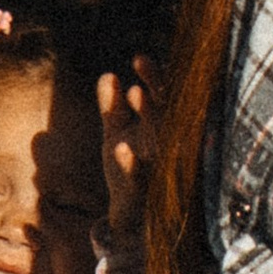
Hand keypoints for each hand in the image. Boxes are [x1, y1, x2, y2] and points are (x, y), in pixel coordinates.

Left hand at [95, 55, 161, 242]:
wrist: (127, 214)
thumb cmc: (126, 169)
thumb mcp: (115, 133)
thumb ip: (111, 107)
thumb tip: (108, 76)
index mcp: (157, 128)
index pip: (161, 97)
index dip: (153, 78)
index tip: (138, 58)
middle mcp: (163, 144)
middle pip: (165, 112)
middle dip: (154, 91)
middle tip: (139, 71)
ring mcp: (156, 167)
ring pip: (158, 139)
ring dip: (148, 116)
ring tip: (134, 93)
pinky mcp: (141, 191)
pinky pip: (139, 176)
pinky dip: (131, 162)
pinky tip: (121, 147)